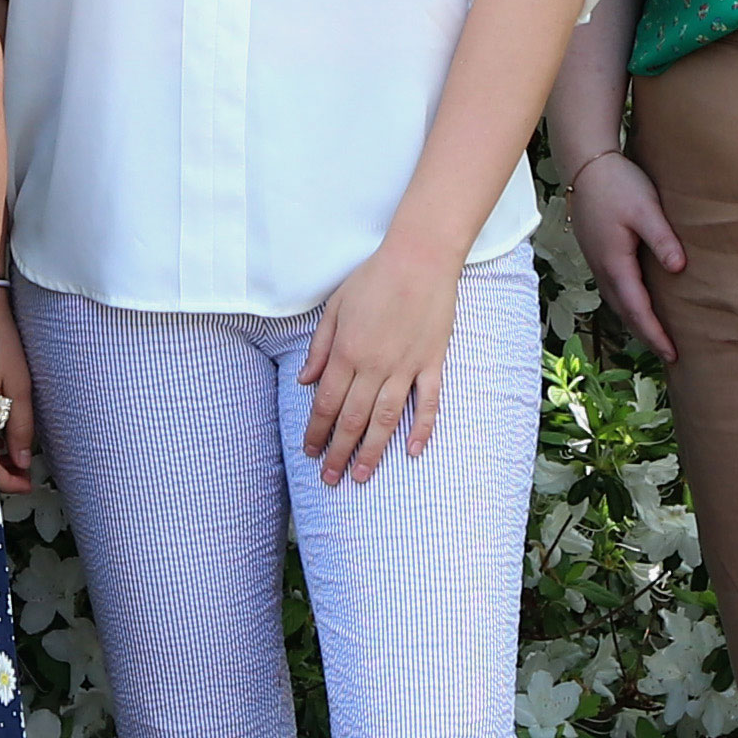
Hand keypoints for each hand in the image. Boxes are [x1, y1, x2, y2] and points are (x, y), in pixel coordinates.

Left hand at [299, 236, 464, 488]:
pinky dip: (422, 428)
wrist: (420, 258)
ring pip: (386, 419)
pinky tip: (414, 451)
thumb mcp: (335, 307)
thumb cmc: (374, 278)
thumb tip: (304, 382)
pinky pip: (428, 402)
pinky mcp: (432, 362)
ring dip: (372, 451)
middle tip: (330, 479)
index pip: (326, 403)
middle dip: (338, 452)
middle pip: (352, 419)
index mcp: (346, 352)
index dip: (316, 431)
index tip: (309, 452)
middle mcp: (373, 365)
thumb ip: (320, 347)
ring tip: (361, 476)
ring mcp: (405, 366)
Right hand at [566, 150, 685, 358]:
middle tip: (669, 355)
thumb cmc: (618, 184)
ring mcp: (597, 262)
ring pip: (617, 303)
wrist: (587, 164)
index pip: (637, 309)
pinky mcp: (598, 253)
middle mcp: (603, 269)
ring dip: (635, 322)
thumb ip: (662, 239)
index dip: (655, 333)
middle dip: (646, 335)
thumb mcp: (646, 209)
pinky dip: (628, 305)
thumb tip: (679, 268)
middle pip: (625, 313)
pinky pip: (614, 290)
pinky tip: (639, 304)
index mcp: (615, 263)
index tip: (672, 353)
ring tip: (656, 337)